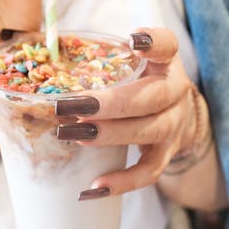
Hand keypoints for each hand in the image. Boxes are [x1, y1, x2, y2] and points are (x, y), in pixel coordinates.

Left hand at [55, 28, 209, 195]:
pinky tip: (92, 187)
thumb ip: (107, 54)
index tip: (134, 41)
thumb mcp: (136, 60)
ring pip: (148, 132)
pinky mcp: (167, 154)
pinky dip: (122, 182)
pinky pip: (148, 172)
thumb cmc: (144, 81)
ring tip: (72, 134)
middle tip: (70, 105)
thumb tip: (49, 54)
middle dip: (109, 103)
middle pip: (150, 97)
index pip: (167, 45)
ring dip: (109, 135)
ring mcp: (174, 125)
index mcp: (165, 62)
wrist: (180, 113)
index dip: (153, 43)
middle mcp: (175, 92)